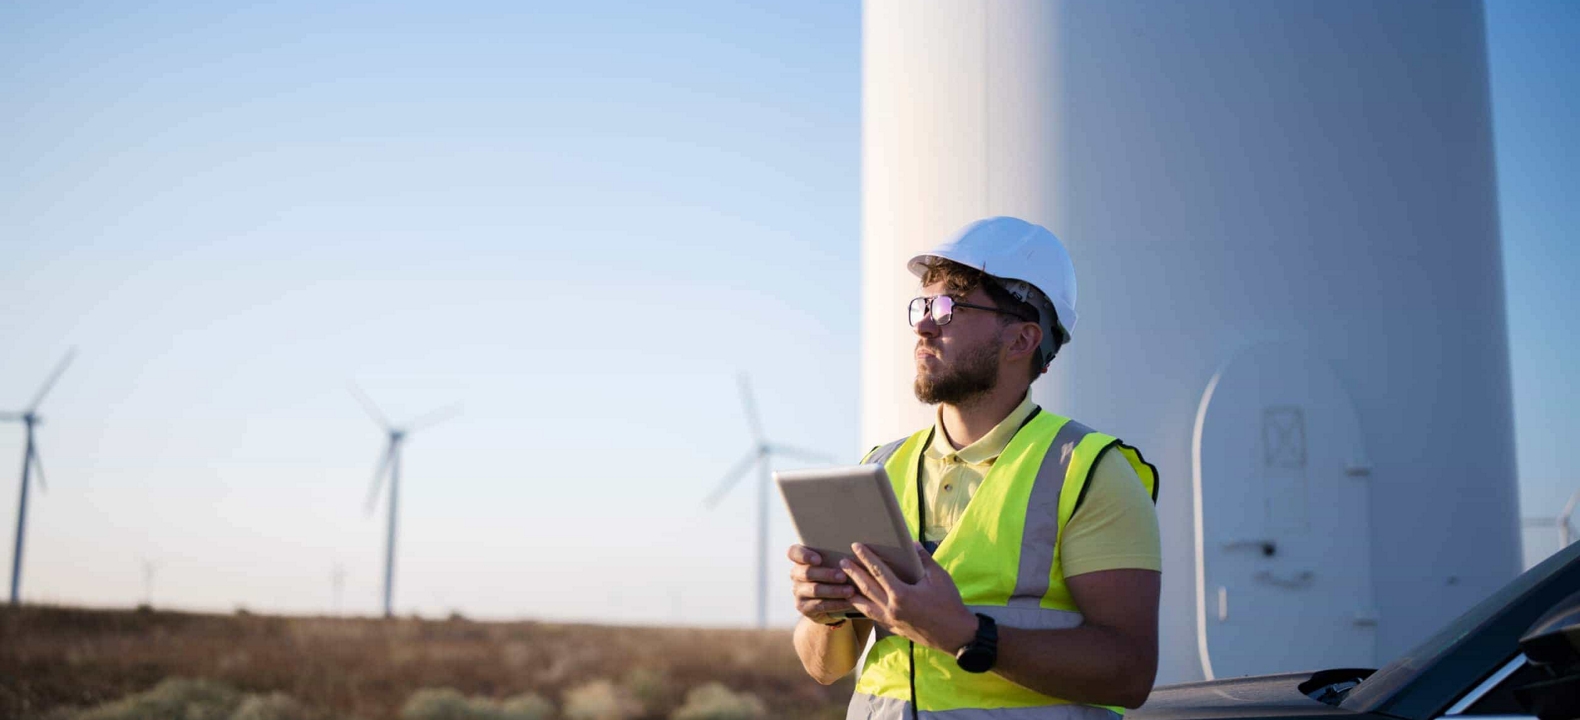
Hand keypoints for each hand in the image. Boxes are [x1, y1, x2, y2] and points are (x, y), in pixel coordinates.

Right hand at [787, 544, 857, 624]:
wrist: (832, 601)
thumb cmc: (837, 575)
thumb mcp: (836, 564)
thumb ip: (840, 558)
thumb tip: (859, 552)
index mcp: (800, 560)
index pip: (793, 552)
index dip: (804, 555)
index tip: (819, 559)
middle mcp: (796, 575)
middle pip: (807, 572)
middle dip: (826, 574)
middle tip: (843, 576)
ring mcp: (798, 592)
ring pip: (815, 590)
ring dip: (834, 590)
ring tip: (850, 591)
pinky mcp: (804, 607)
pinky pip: (820, 605)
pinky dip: (836, 603)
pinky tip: (849, 602)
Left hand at [842, 541, 978, 653]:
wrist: (955, 635)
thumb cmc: (949, 604)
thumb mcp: (938, 577)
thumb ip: (923, 560)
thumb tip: (912, 545)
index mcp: (901, 594)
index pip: (878, 571)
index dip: (866, 557)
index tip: (856, 546)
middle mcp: (891, 608)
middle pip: (866, 587)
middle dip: (853, 573)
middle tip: (842, 562)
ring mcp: (891, 621)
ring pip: (865, 606)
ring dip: (853, 592)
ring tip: (843, 583)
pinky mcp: (893, 629)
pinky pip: (873, 617)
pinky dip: (863, 609)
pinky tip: (859, 604)